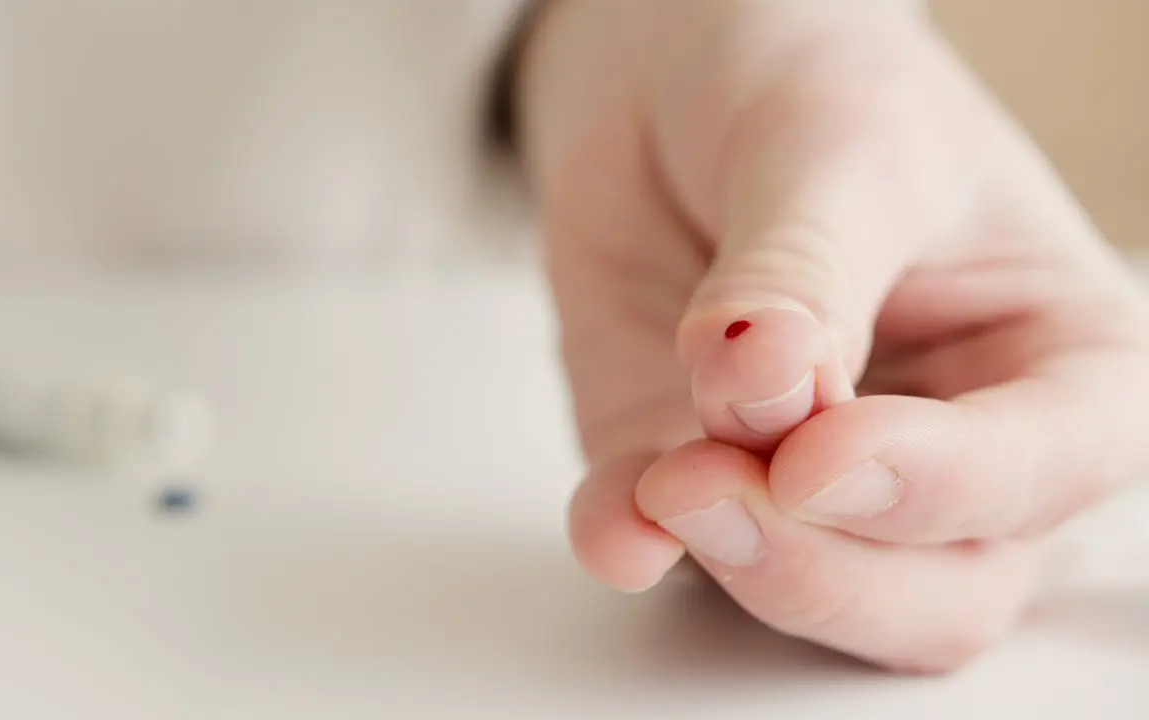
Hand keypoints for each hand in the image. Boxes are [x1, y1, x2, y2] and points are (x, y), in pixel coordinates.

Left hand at [517, 0, 1148, 671]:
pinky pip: (673, 553)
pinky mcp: (698, 475)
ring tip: (661, 487)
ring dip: (736, 565)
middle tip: (720, 486)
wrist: (680, 77)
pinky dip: (638, 546)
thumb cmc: (812, 83)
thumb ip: (806, 274)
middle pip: (940, 592)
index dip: (939, 485)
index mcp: (1055, 359)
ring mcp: (818, 481)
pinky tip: (613, 521)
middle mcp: (949, 448)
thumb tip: (764, 381)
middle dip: (826, 565)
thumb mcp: (833, 146)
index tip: (820, 454)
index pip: (1042, 469)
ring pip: (818, 601)